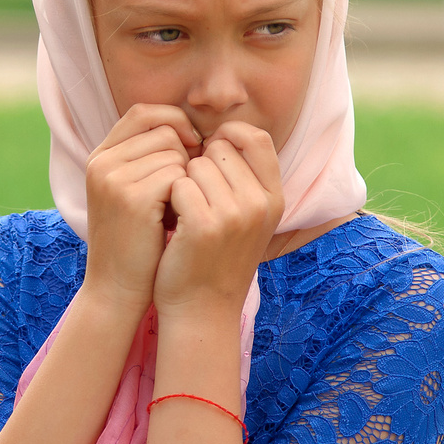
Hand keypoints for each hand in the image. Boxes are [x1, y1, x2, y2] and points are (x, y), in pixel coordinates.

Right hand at [82, 104, 199, 311]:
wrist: (118, 289)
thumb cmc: (137, 241)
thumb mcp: (133, 192)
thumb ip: (149, 158)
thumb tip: (192, 130)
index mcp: (101, 156)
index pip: (143, 112)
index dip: (174, 122)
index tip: (194, 146)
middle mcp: (102, 161)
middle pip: (164, 131)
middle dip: (185, 156)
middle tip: (183, 191)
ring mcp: (114, 178)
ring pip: (174, 153)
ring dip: (187, 180)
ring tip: (174, 210)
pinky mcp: (131, 198)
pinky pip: (177, 176)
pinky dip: (186, 196)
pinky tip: (175, 220)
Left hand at [154, 121, 281, 316]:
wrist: (201, 309)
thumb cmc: (216, 257)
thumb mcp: (247, 218)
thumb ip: (244, 179)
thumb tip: (223, 134)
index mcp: (274, 198)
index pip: (257, 138)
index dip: (229, 135)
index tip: (209, 150)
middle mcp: (260, 204)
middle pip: (221, 148)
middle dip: (199, 163)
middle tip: (194, 196)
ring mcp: (234, 215)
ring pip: (196, 164)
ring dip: (182, 181)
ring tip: (184, 212)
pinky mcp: (204, 225)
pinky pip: (178, 184)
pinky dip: (169, 199)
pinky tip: (172, 222)